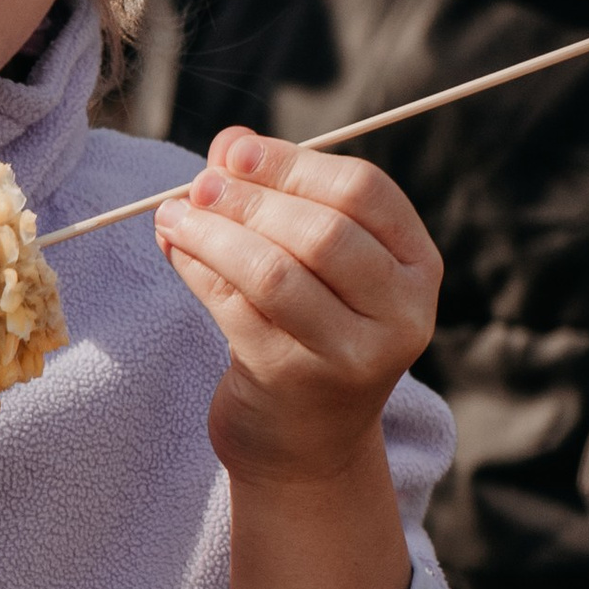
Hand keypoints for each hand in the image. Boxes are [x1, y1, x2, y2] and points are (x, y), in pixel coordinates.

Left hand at [157, 131, 443, 588]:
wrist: (306, 444)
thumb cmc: (309, 331)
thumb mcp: (314, 262)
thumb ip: (281, 197)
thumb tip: (228, 143)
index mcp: (416, 266)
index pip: (364, 192)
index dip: (294, 163)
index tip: (235, 150)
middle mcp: (399, 312)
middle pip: (322, 232)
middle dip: (250, 199)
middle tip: (197, 184)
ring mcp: (351, 354)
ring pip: (274, 272)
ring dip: (213, 234)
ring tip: (171, 215)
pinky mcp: (294, 382)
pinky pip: (234, 309)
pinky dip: (197, 270)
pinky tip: (175, 250)